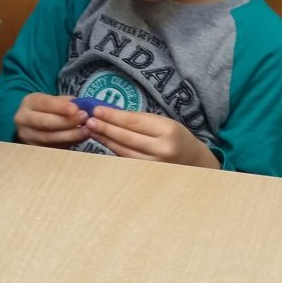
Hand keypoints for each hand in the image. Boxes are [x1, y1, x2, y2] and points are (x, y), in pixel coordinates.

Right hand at [14, 93, 88, 147]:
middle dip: (67, 122)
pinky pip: (54, 147)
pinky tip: (81, 138)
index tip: (76, 109)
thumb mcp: (54, 100)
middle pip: (45, 123)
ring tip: (86, 130)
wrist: (32, 122)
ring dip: (70, 135)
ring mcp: (28, 136)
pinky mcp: (35, 148)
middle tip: (85, 119)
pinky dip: (69, 143)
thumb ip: (67, 102)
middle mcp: (24, 119)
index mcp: (29, 103)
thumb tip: (83, 107)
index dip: (61, 107)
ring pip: (50, 138)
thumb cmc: (48, 109)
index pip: (45, 104)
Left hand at [86, 107, 219, 168]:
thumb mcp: (164, 122)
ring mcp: (155, 164)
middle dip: (105, 127)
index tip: (97, 109)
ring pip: (123, 150)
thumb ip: (141, 120)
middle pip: (126, 137)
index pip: (134, 122)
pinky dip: (113, 150)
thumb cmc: (176, 136)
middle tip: (88, 120)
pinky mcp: (148, 173)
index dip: (113, 116)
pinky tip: (104, 141)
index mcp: (167, 130)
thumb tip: (112, 114)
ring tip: (92, 130)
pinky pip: (126, 160)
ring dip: (105, 139)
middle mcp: (162, 149)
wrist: (193, 160)